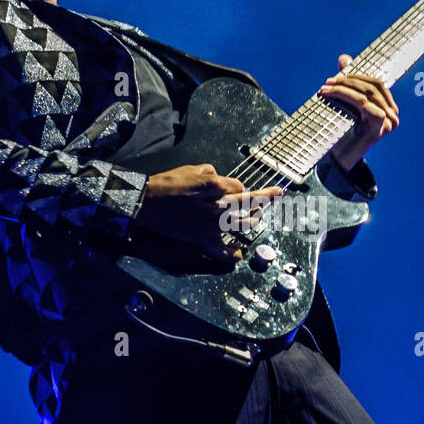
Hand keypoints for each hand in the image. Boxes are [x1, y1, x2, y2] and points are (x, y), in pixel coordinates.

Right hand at [135, 163, 283, 260]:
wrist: (146, 202)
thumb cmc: (166, 184)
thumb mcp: (189, 170)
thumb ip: (208, 172)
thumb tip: (218, 175)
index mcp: (215, 185)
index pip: (240, 186)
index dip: (240, 187)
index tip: (239, 189)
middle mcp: (218, 205)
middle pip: (250, 201)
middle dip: (266, 197)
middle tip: (277, 194)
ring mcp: (211, 224)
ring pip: (243, 225)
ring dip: (253, 221)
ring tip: (257, 218)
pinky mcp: (202, 238)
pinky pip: (222, 251)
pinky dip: (232, 254)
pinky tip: (237, 252)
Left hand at [318, 54, 398, 170]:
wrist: (340, 162)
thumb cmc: (343, 134)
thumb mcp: (346, 105)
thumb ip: (348, 83)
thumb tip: (344, 58)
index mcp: (389, 108)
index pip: (376, 83)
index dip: (357, 75)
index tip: (338, 73)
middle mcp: (393, 115)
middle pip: (373, 86)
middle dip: (349, 80)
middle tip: (329, 81)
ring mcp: (388, 122)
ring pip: (367, 93)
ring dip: (344, 87)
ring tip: (326, 87)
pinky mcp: (379, 128)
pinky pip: (363, 104)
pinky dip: (345, 95)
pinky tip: (331, 94)